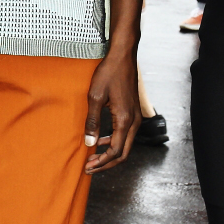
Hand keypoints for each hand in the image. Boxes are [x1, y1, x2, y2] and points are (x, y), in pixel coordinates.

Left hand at [83, 47, 139, 173]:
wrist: (122, 56)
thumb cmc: (108, 73)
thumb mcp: (94, 97)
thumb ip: (92, 121)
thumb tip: (90, 143)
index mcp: (125, 120)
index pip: (116, 151)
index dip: (102, 162)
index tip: (88, 166)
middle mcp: (134, 121)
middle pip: (124, 153)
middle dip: (107, 163)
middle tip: (90, 167)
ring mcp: (136, 117)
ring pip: (126, 145)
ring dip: (110, 153)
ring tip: (93, 156)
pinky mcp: (134, 112)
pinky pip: (126, 134)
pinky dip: (115, 142)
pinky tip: (102, 140)